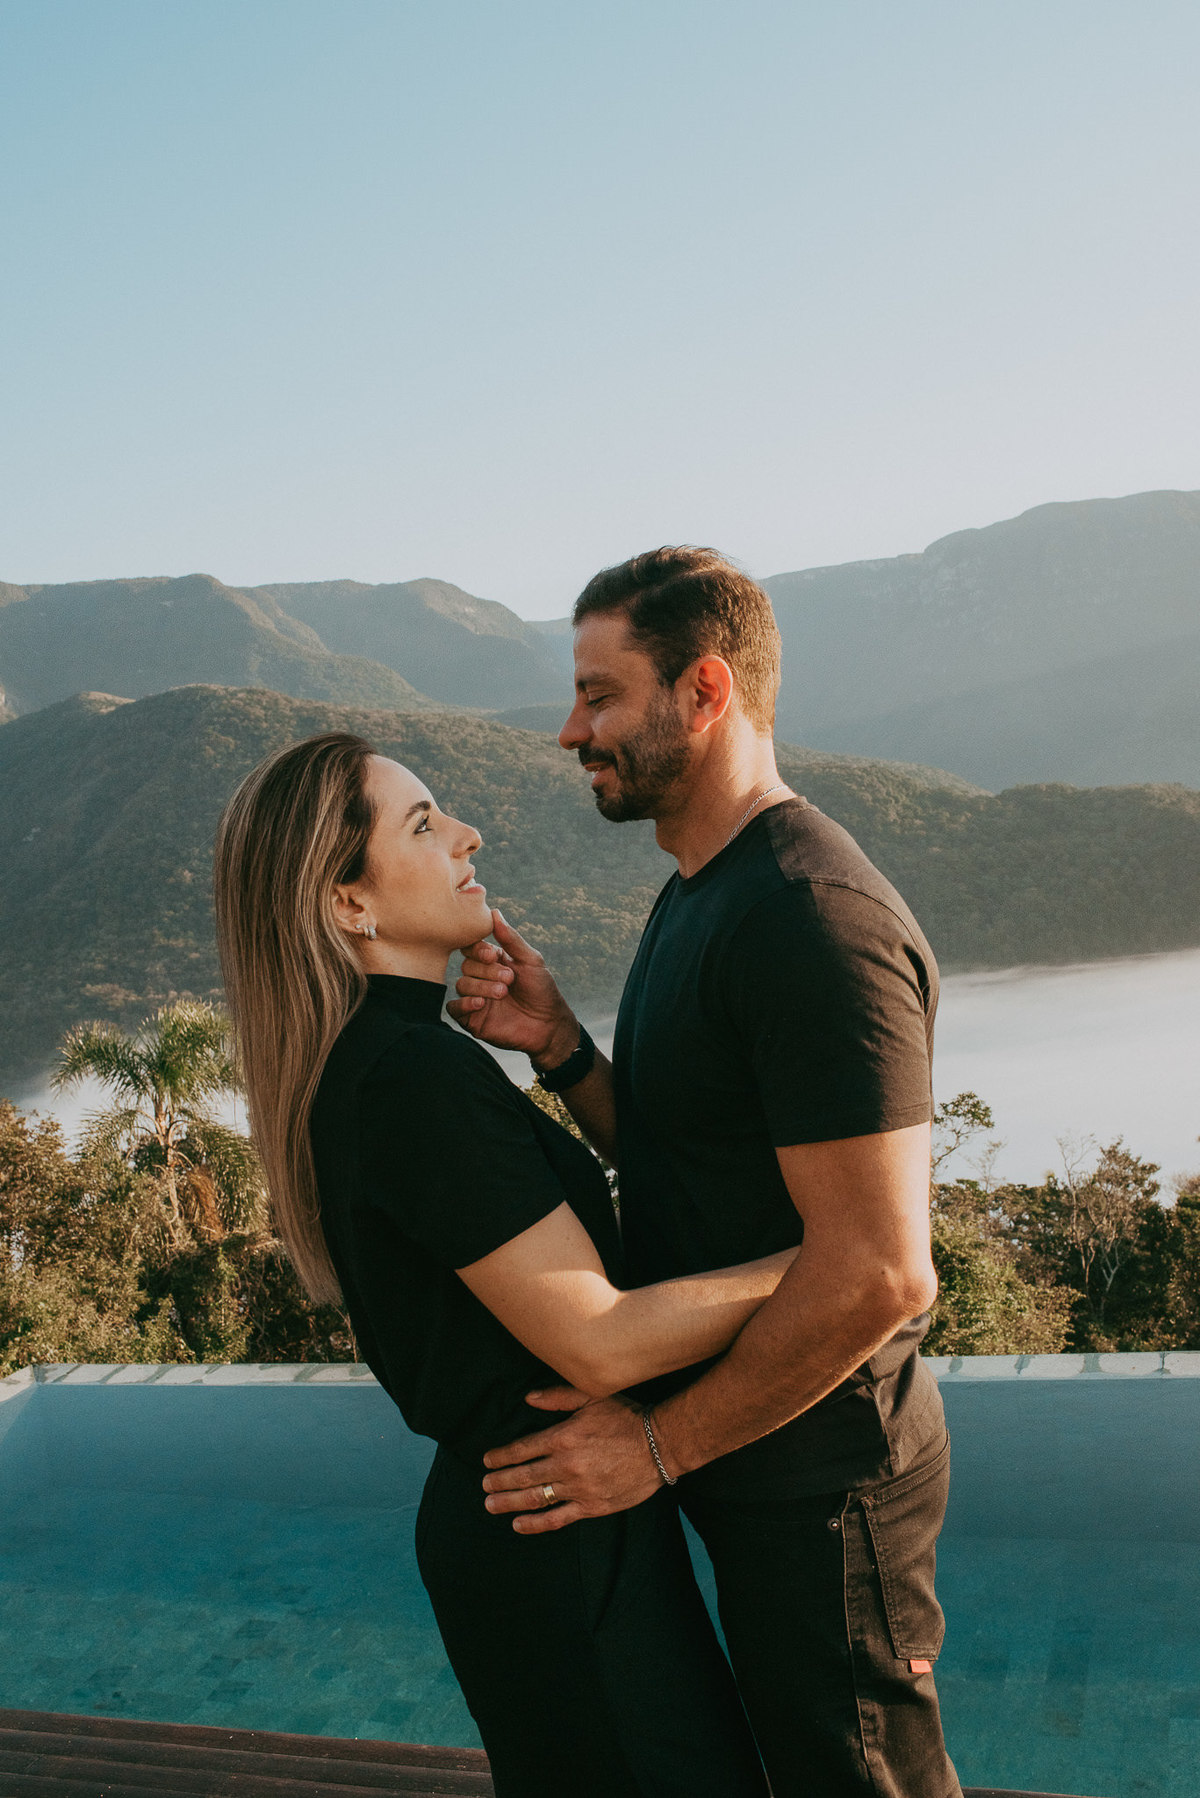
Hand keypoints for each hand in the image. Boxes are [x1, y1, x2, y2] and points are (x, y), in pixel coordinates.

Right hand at [447, 910, 576, 1062]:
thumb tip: (494, 912)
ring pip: (461, 984)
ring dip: (481, 986)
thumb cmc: (543, 991)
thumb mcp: (531, 960)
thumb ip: (511, 938)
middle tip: (509, 979)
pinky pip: (454, 1008)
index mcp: (493, 962)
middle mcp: (481, 978)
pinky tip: (481, 1003)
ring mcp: (475, 998)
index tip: (493, 955)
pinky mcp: (472, 1018)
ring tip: (502, 993)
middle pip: (466, 965)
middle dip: (487, 971)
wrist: (548, 1026)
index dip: (479, 950)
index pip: (472, 948)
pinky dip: (464, 1004)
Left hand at [481, 1385, 663, 1533]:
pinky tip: (518, 1525)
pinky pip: (557, 1519)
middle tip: (484, 1487)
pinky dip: (535, 1524)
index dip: (501, 1457)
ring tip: (491, 1505)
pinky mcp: (591, 1507)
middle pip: (523, 1476)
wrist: (659, 1446)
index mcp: (563, 1437)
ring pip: (535, 1498)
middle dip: (499, 1481)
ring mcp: (578, 1488)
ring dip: (509, 1503)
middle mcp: (566, 1465)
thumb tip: (528, 1398)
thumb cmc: (625, 1418)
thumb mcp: (592, 1397)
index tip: (487, 1462)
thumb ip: (557, 1397)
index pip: (522, 1449)